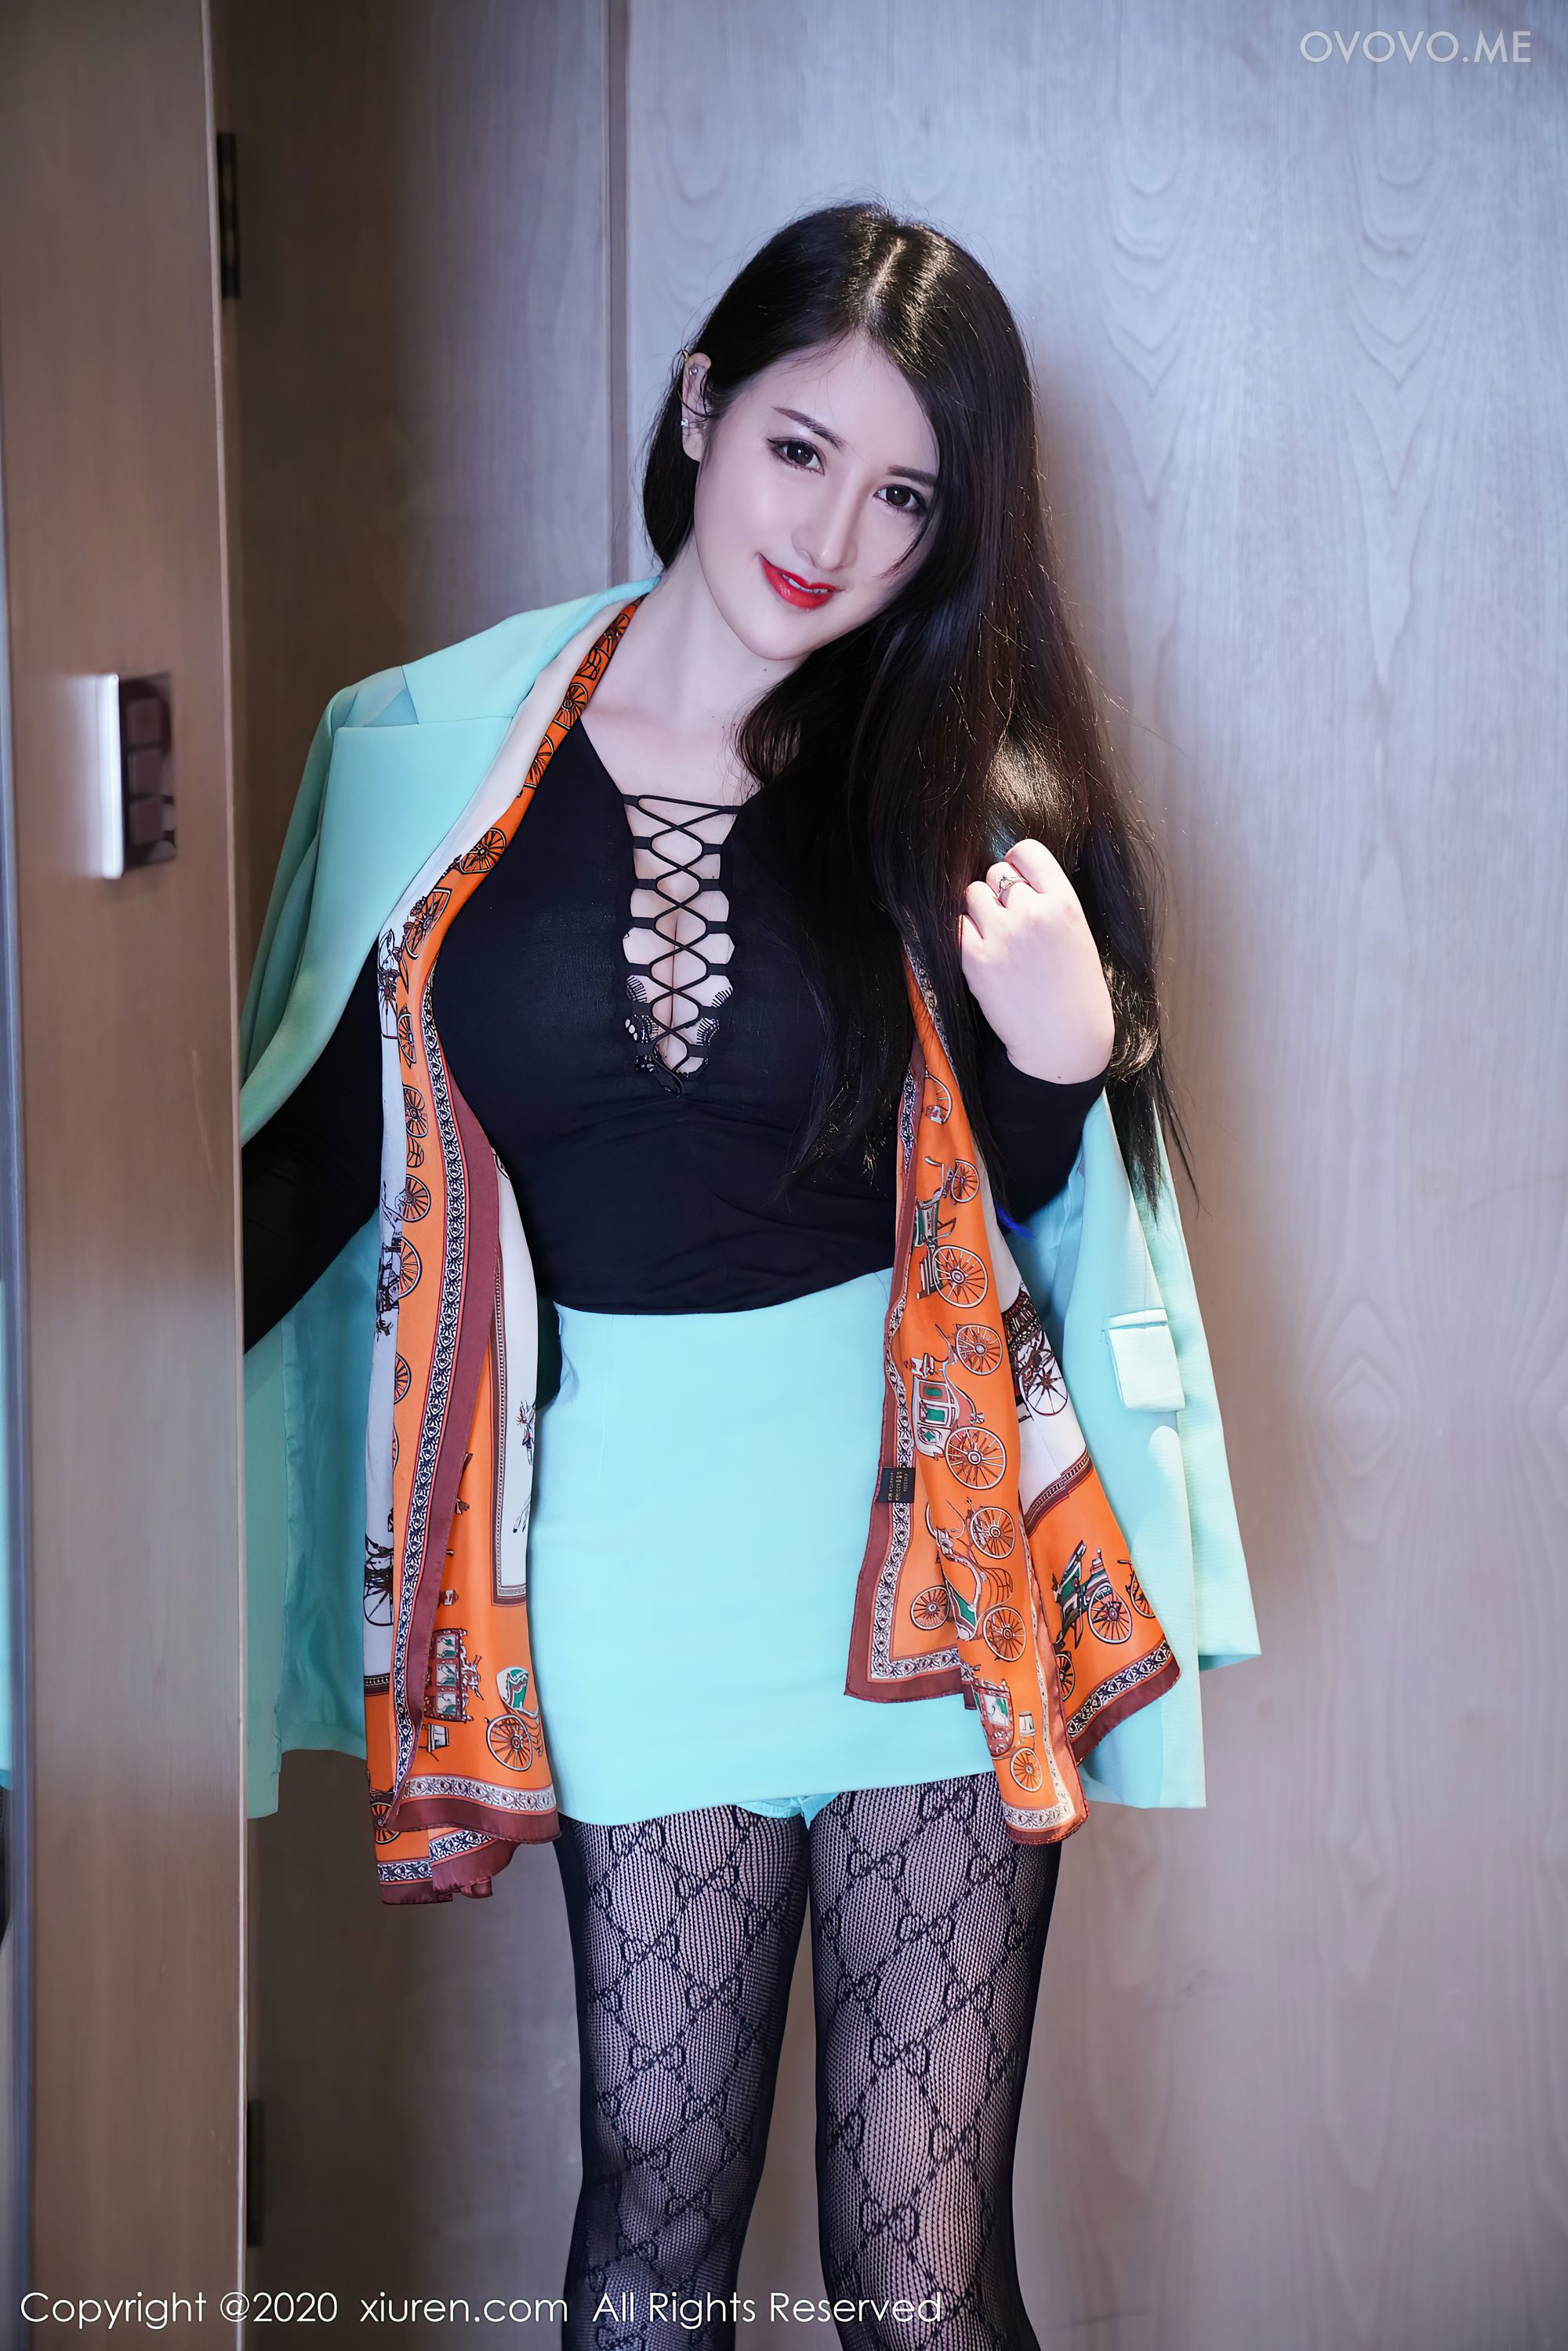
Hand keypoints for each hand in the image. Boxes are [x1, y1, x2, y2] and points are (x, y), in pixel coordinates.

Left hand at [959, 838, 1115, 1082]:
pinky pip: (957, 925)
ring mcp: (1002, 936)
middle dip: (999, 892)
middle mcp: (1032, 913)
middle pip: (996, 873)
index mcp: (1063, 903)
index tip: (1015, 877)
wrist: (1065, 1038)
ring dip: (979, 909)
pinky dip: (965, 934)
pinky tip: (982, 951)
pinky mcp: (976, 959)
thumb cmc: (1075, 989)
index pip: (1027, 852)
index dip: (1016, 861)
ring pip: (973, 894)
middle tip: (1009, 920)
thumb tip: (1013, 877)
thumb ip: (1049, 902)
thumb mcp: (1077, 934)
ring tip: (996, 936)